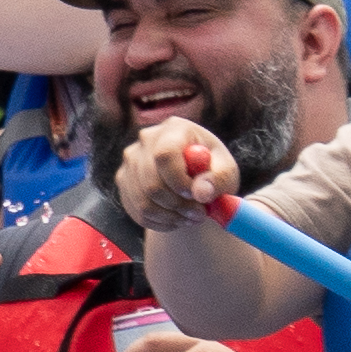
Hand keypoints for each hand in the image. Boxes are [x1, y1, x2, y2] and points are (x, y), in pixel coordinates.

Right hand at [113, 113, 242, 233]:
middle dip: (178, 205)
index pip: (165, 155)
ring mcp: (131, 161)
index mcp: (174, 129)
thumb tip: (201, 193)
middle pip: (151, 182)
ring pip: (143, 201)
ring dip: (171, 217)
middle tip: (200, 215)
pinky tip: (176, 218)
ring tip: (191, 217)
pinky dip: (160, 222)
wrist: (194, 179)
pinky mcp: (124, 181)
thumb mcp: (226, 171)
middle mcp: (146, 140)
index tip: (196, 196)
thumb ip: (218, 179)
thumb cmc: (213, 170)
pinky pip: (137, 212)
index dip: (178, 180)